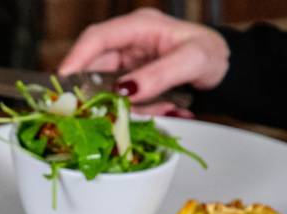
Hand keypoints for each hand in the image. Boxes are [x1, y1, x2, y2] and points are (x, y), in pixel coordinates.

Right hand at [58, 8, 229, 111]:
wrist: (223, 70)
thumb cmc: (211, 55)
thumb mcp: (191, 61)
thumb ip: (158, 75)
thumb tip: (125, 91)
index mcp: (139, 27)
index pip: (97, 38)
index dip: (76, 59)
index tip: (63, 82)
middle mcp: (128, 44)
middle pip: (94, 68)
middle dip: (99, 94)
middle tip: (102, 113)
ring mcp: (128, 65)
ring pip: (106, 90)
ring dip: (124, 106)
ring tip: (158, 107)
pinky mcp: (130, 84)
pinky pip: (120, 101)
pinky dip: (134, 111)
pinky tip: (159, 108)